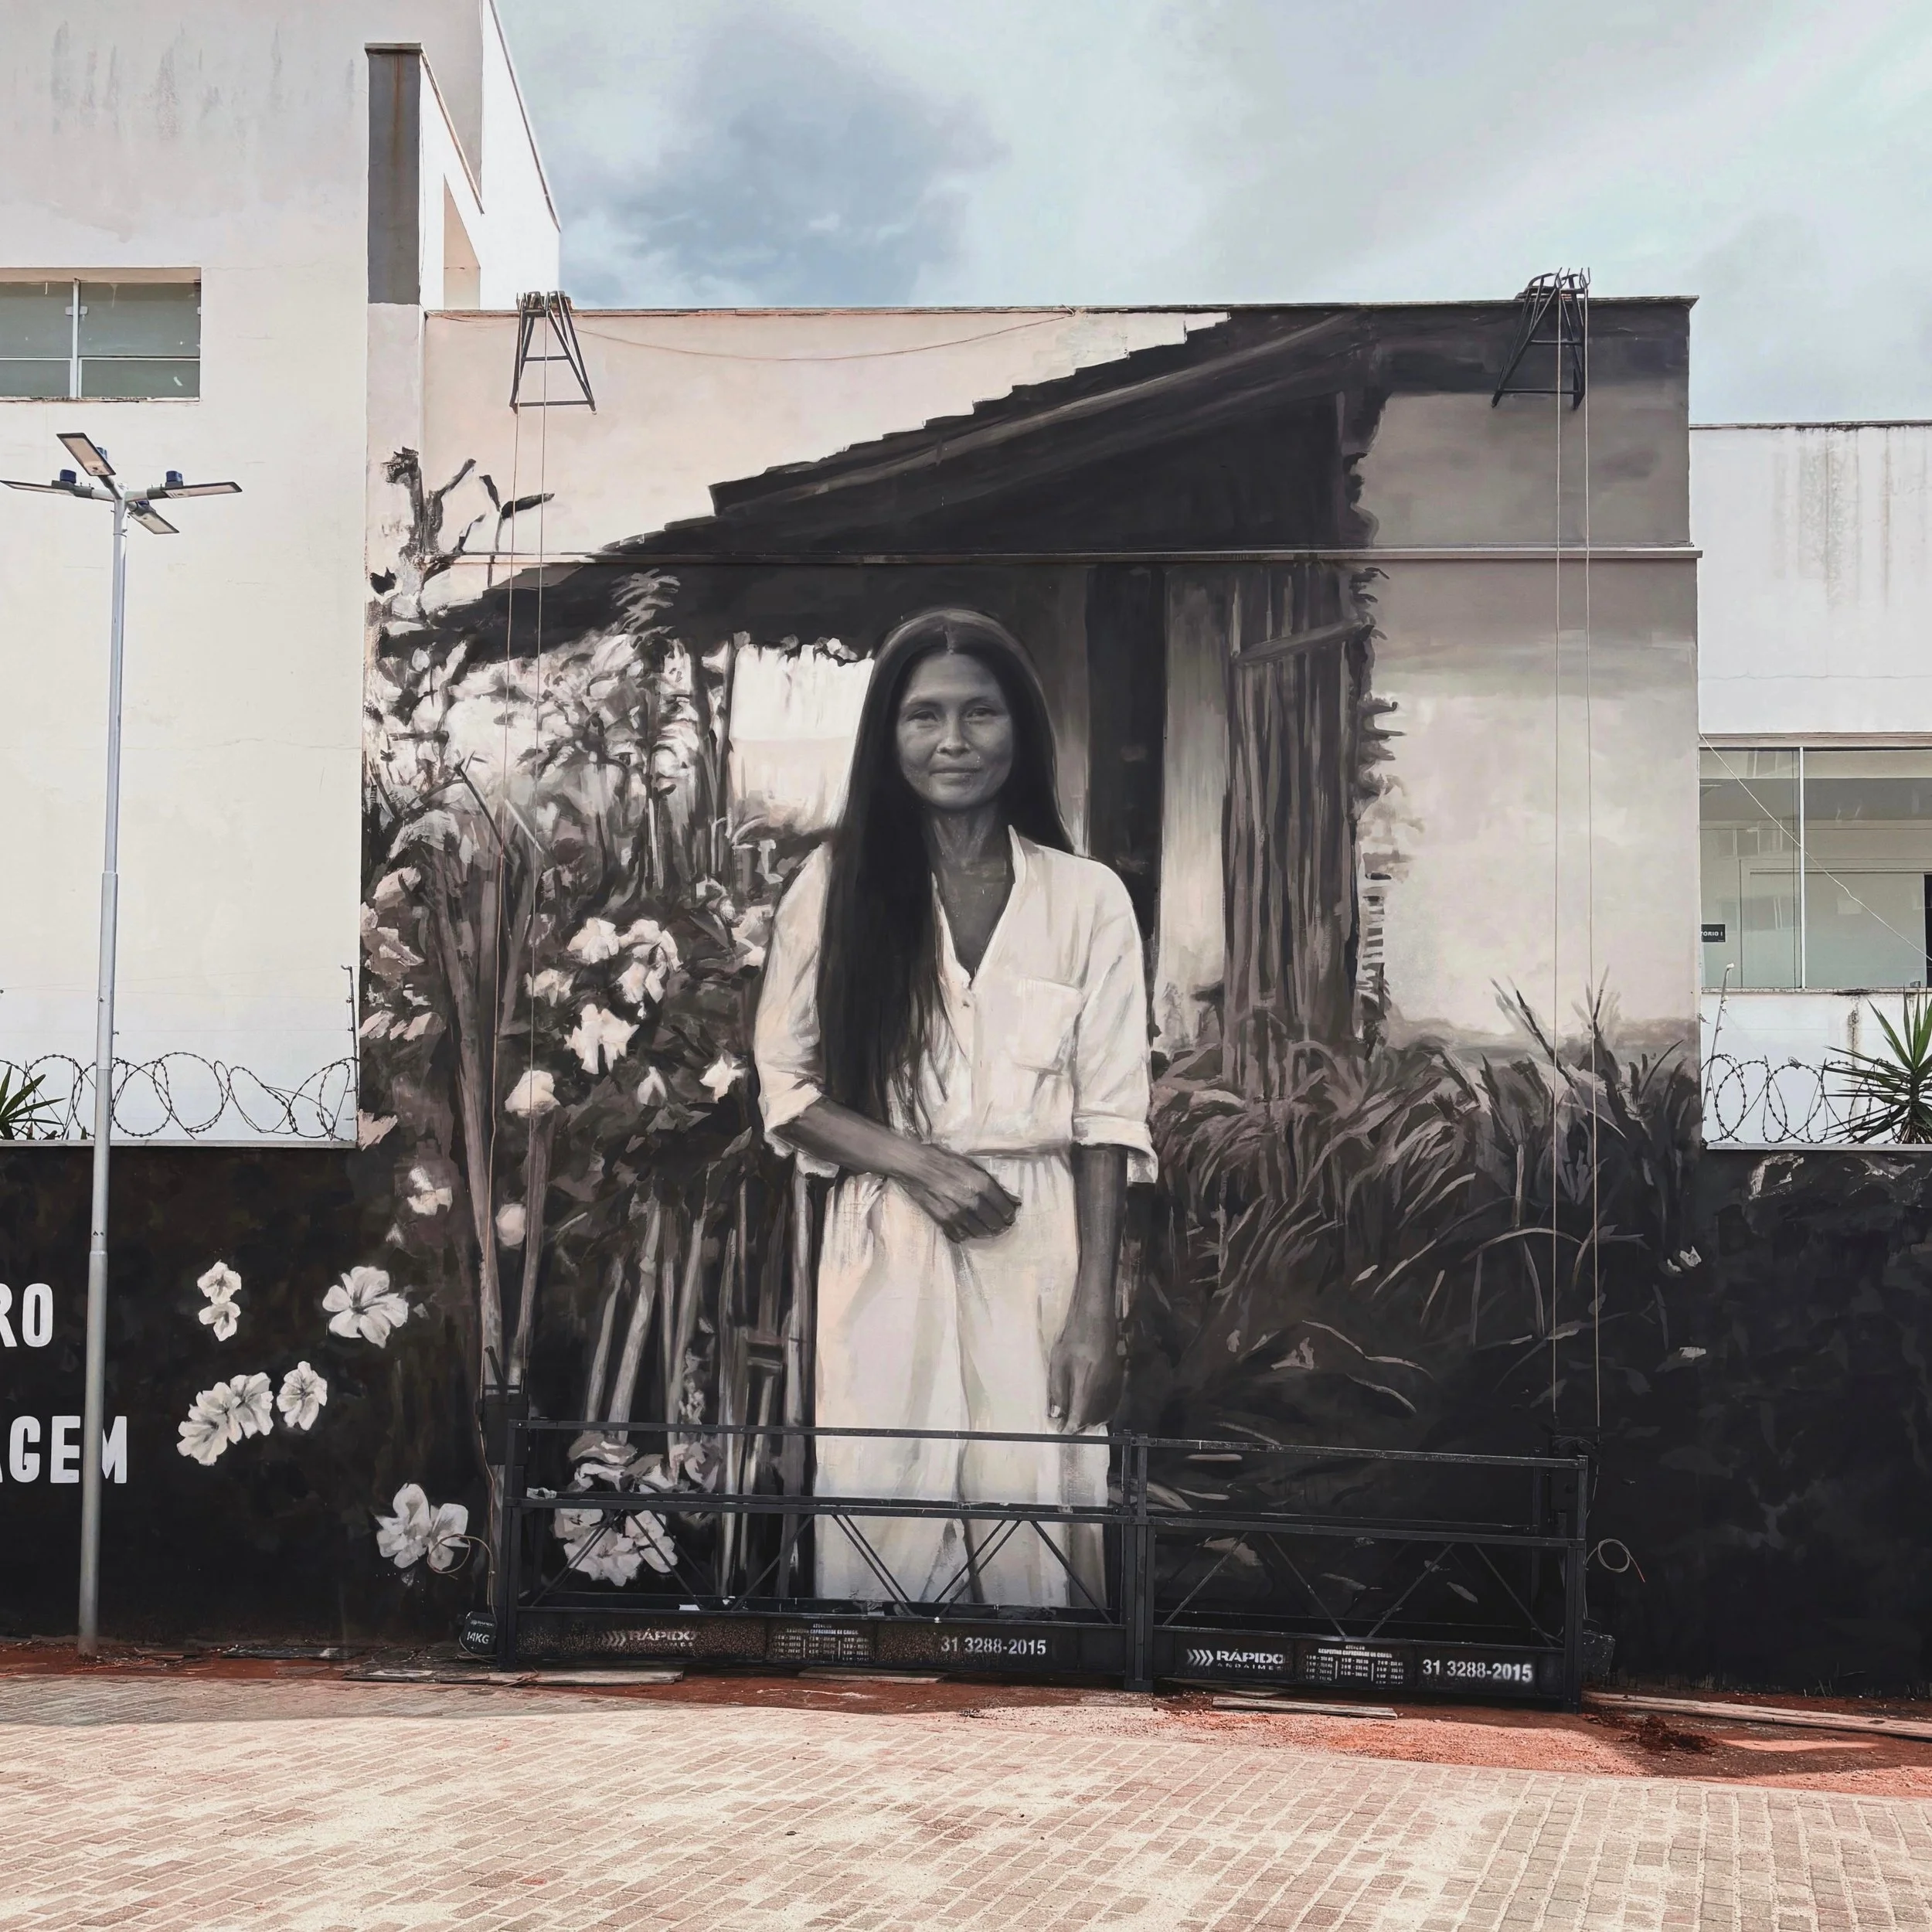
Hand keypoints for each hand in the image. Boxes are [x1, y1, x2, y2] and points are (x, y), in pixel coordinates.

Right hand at [902, 1146, 1019, 1240]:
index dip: (1010, 1214)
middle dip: (1001, 1226)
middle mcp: (970, 1201)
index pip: (1004, 1208)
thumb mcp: (974, 1167)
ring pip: (980, 1233)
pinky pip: (961, 1236)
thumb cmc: (946, 1161)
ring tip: (988, 1229)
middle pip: (994, 1223)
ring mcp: (956, 1213)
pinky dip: (968, 1235)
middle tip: (1002, 1224)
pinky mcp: (942, 1221)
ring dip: (987, 1233)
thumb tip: (1014, 1201)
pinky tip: (970, 1229)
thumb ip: (994, 1185)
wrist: (916, 1166)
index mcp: (980, 1184)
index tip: (1010, 1215)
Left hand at [1047, 1294, 1121, 1431]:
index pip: (1080, 1418)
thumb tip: (1056, 1416)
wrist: (1095, 1320)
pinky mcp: (1118, 1380)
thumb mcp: (1058, 1365)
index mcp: (1086, 1387)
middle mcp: (1103, 1391)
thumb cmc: (1072, 1340)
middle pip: (1093, 1420)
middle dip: (1080, 1425)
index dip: (1070, 1428)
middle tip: (1065, 1422)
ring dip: (1090, 1419)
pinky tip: (1090, 1407)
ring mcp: (1113, 1386)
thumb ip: (1058, 1392)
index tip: (1060, 1430)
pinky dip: (1100, 1411)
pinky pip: (1110, 1404)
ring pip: (1104, 1414)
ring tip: (1075, 1416)